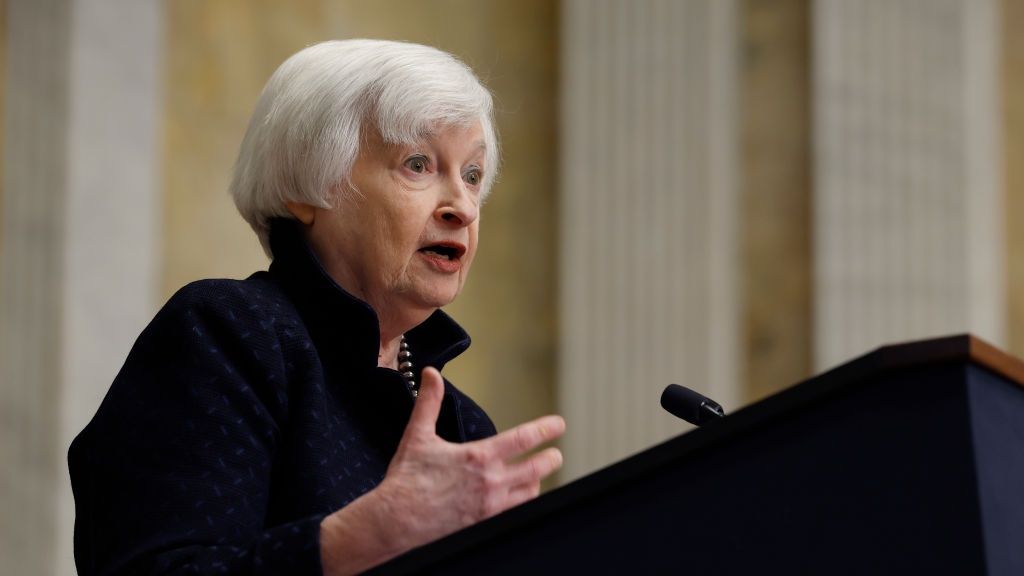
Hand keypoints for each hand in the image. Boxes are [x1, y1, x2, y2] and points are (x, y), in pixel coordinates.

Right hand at [377, 367, 564, 547]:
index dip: (545, 429)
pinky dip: (520, 504)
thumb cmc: (406, 481)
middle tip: (556, 454)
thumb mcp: (418, 435)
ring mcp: (490, 507)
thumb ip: (429, 402)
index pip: (523, 439)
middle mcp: (490, 483)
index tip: (558, 424)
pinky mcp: (484, 525)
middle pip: (536, 469)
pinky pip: (514, 514)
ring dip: (536, 482)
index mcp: (479, 457)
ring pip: (529, 494)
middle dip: (550, 459)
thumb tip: (431, 375)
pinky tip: (517, 500)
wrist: (395, 523)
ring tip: (537, 476)